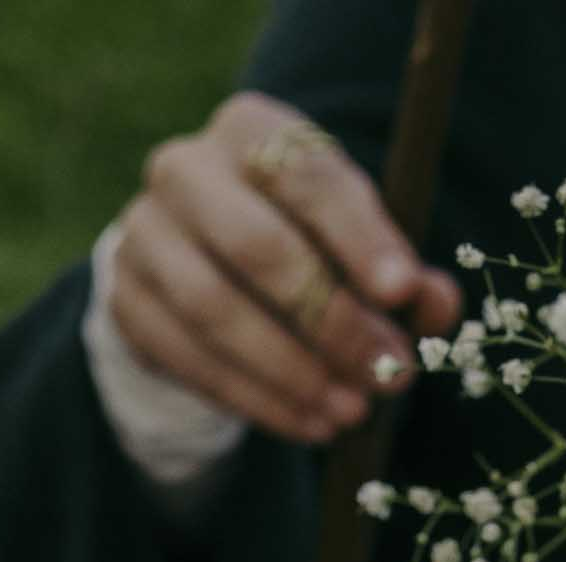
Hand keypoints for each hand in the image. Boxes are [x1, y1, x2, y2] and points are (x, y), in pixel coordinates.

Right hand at [107, 93, 460, 444]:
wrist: (209, 269)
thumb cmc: (309, 251)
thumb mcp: (364, 252)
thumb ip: (406, 278)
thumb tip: (437, 303)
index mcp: (253, 133)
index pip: (305, 174)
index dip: (358, 235)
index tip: (404, 292)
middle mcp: (187, 169)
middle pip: (256, 245)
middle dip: (333, 321)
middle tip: (389, 374)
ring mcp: (144, 232)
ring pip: (215, 307)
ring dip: (294, 371)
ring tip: (353, 411)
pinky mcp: (128, 299)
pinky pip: (191, 358)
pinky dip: (259, 400)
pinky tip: (312, 424)